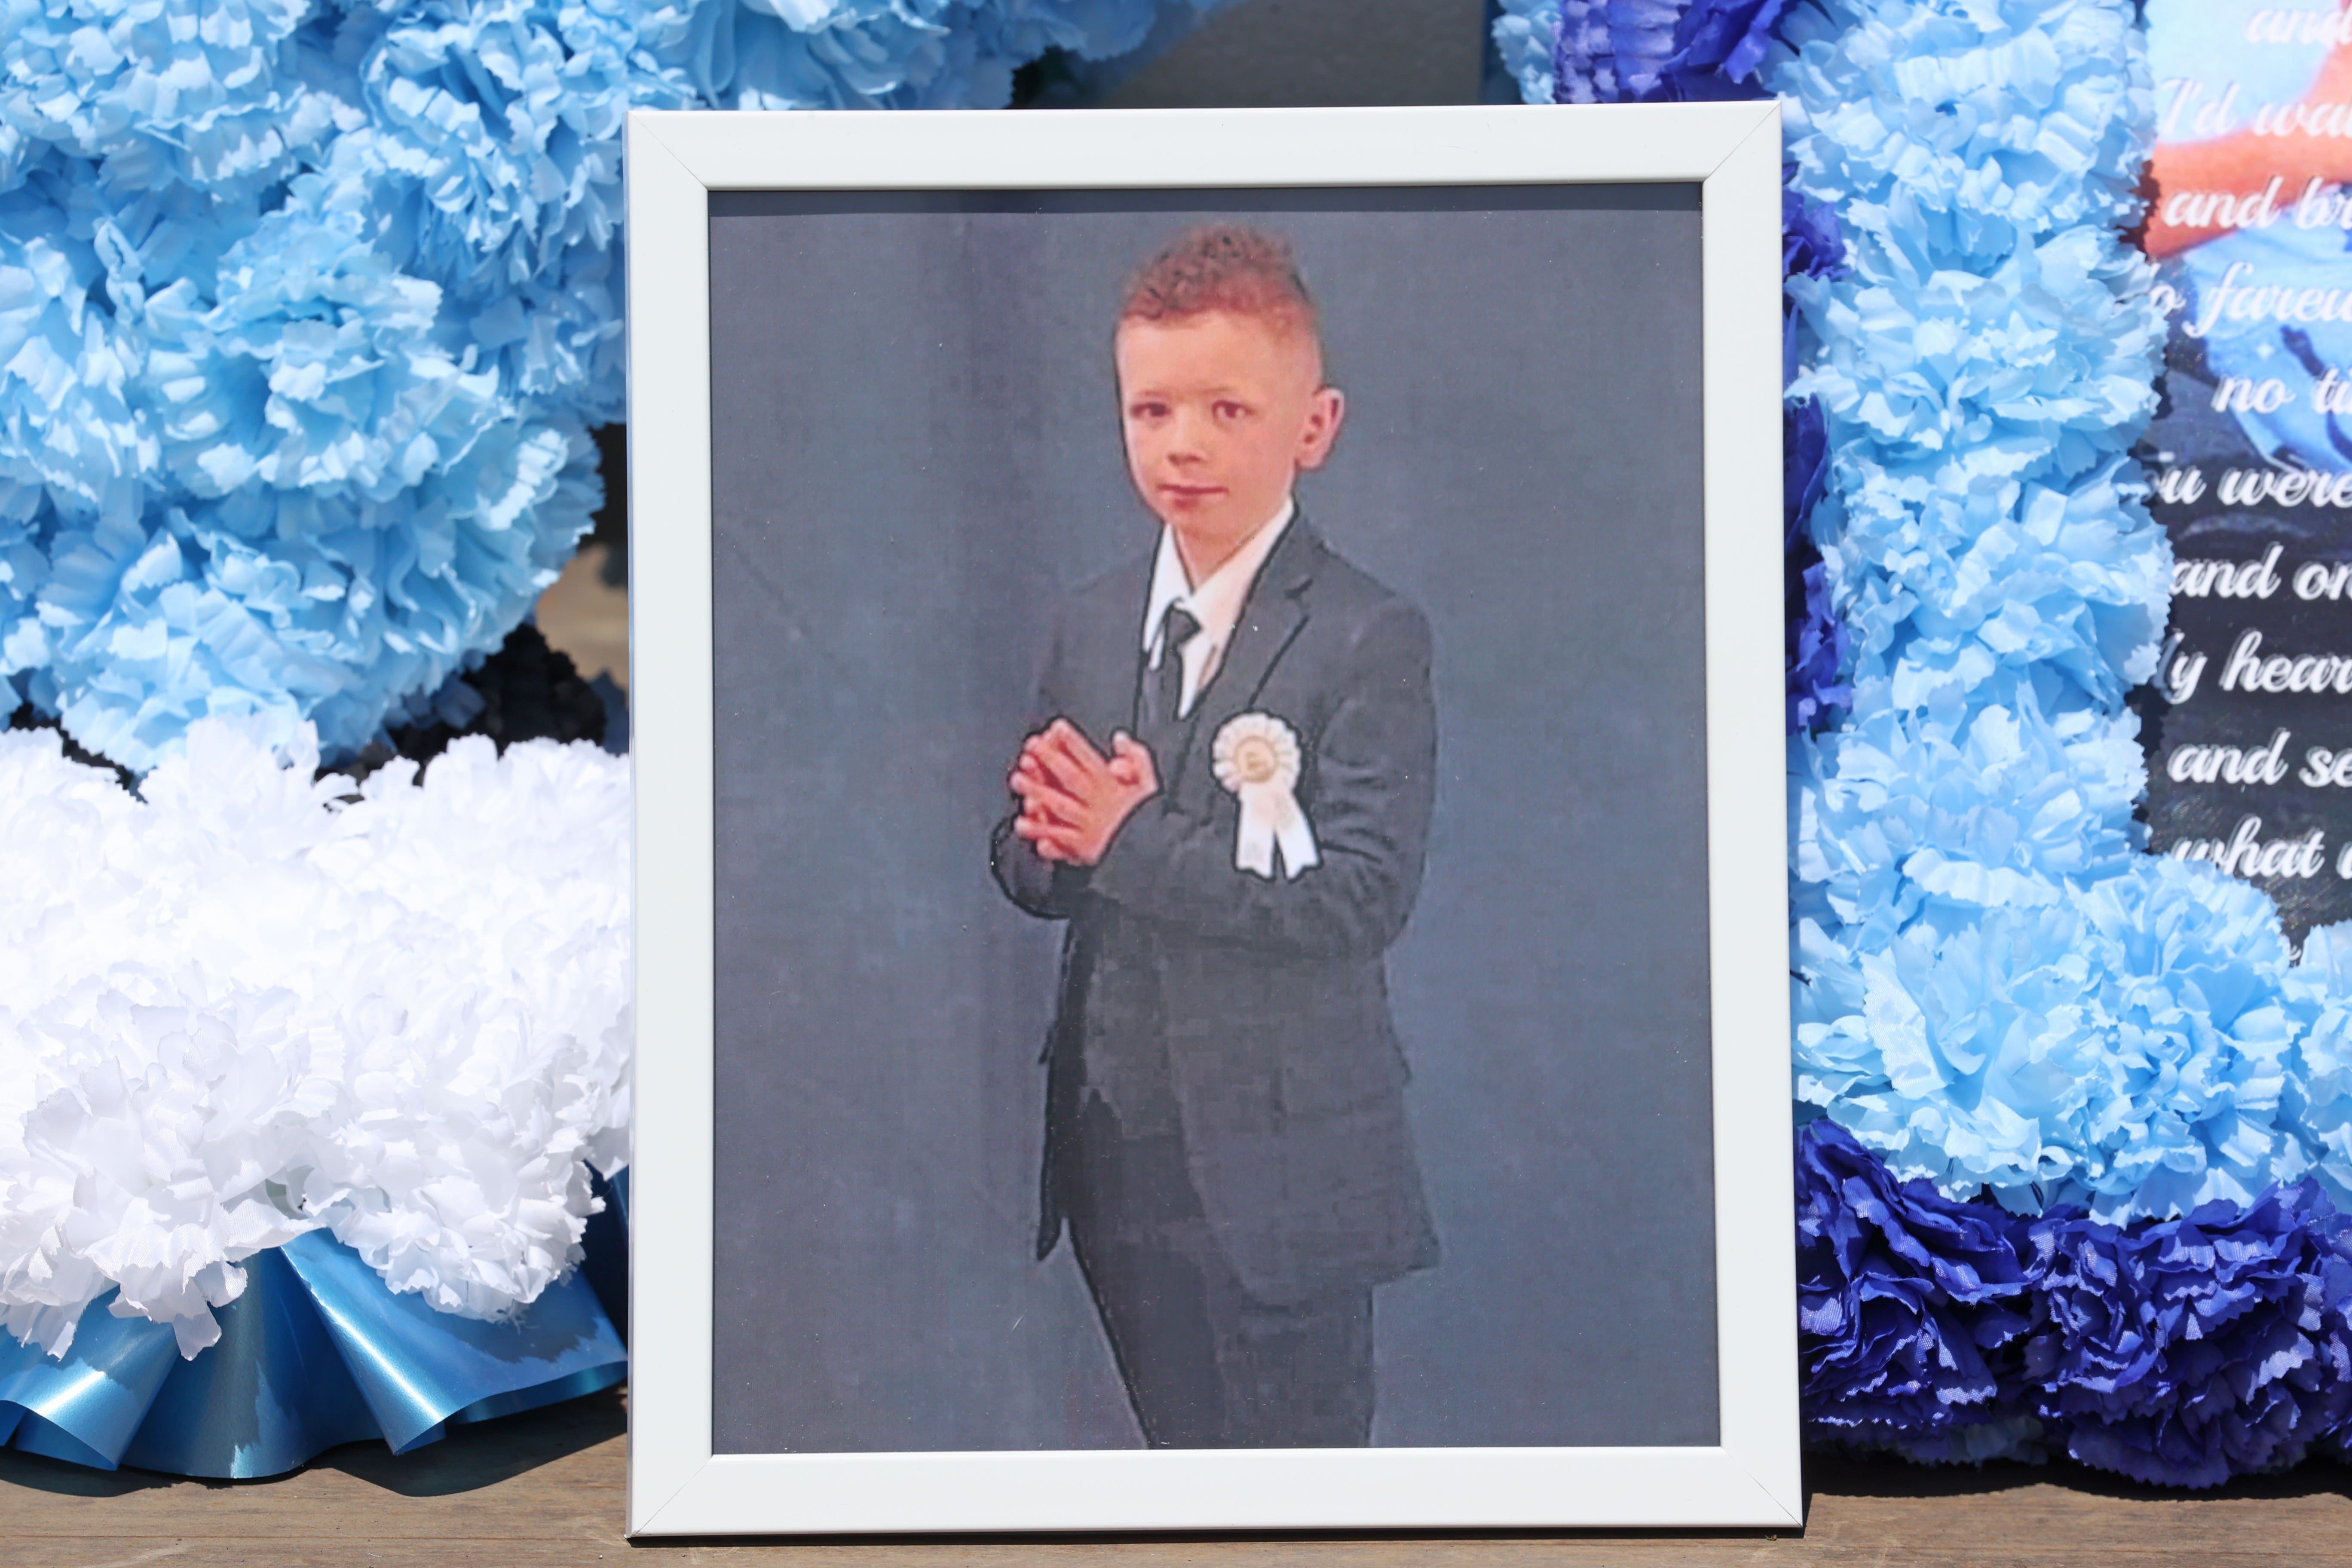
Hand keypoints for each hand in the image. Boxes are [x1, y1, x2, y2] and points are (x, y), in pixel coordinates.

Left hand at [1008, 720, 1158, 866]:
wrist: (1150, 854)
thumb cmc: (1149, 820)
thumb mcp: (1150, 785)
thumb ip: (1137, 759)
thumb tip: (1120, 738)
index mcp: (1114, 787)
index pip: (1090, 759)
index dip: (1073, 741)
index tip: (1057, 727)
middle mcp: (1098, 804)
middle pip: (1070, 777)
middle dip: (1049, 760)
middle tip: (1031, 746)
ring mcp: (1089, 825)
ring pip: (1059, 804)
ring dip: (1037, 791)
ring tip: (1018, 779)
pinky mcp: (1083, 847)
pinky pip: (1058, 836)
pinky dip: (1039, 830)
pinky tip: (1022, 822)